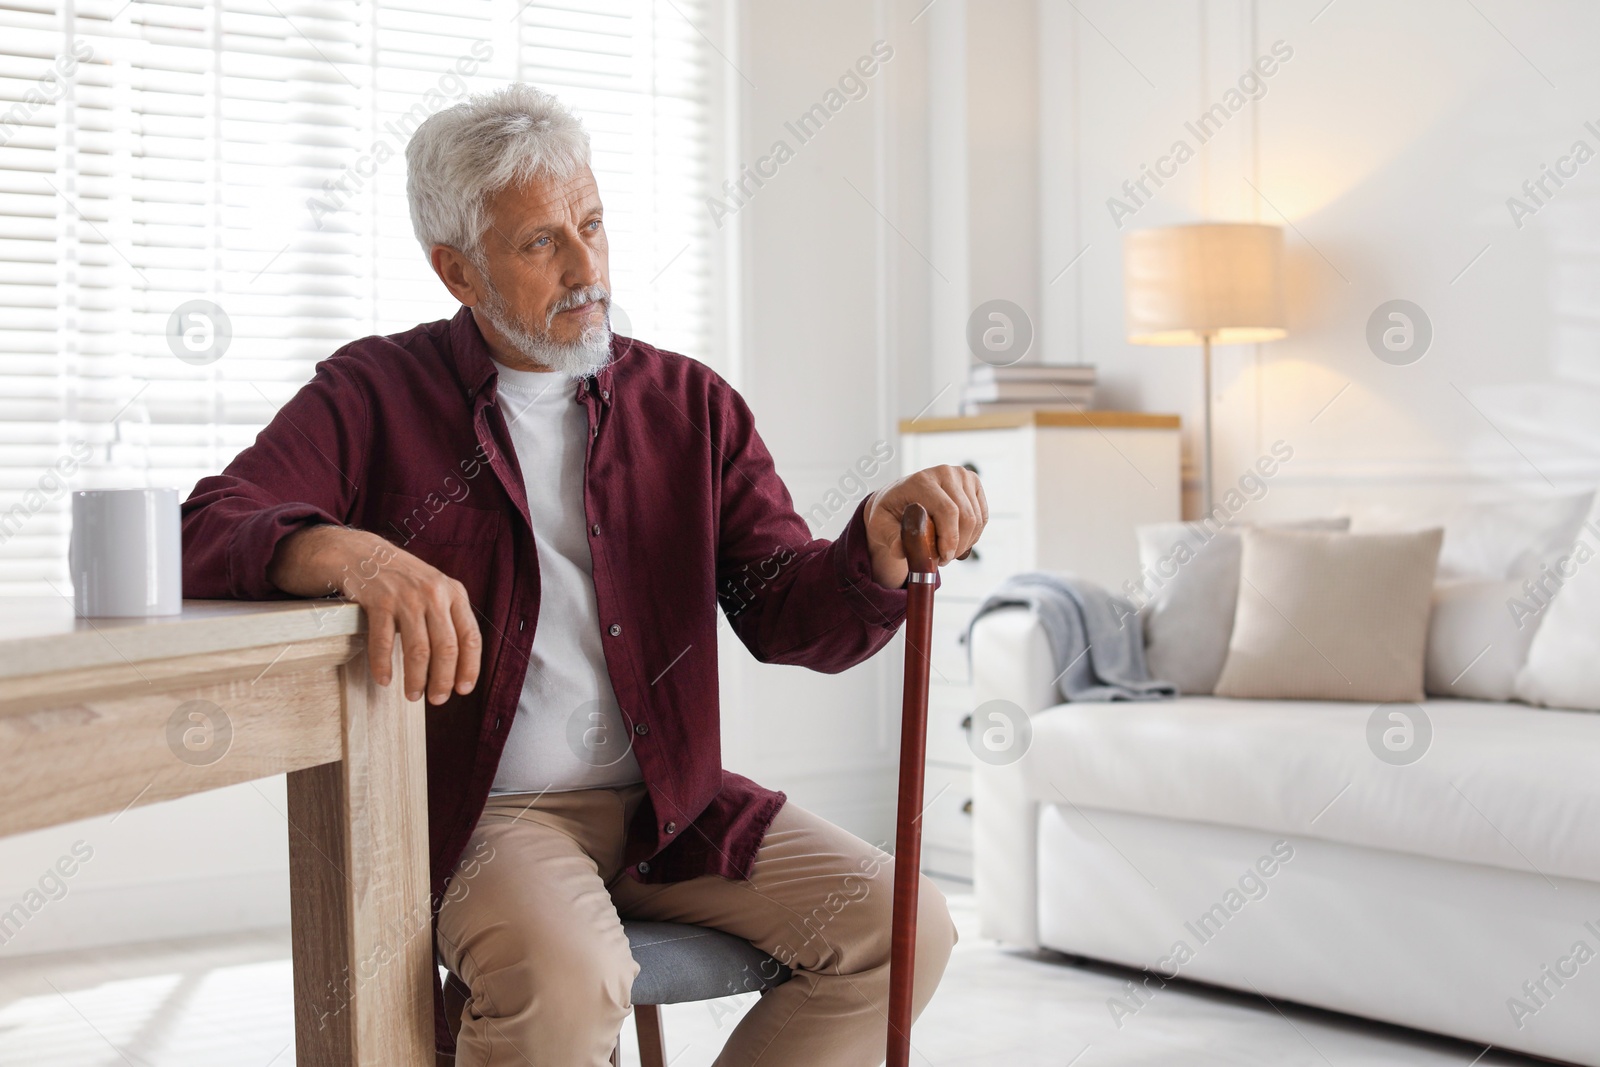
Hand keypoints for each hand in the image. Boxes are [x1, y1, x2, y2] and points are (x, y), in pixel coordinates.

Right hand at [267, 524, 481, 704]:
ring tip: (413, 695)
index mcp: (455, 593)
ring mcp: (406, 597)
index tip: (463, 689)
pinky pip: (383, 642)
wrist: (365, 555)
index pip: (471, 637)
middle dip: (443, 680)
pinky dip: (383, 665)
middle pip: (445, 648)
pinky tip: (385, 680)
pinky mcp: (379, 601)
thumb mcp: (437, 591)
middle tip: (437, 699)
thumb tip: (459, 667)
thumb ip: (450, 619)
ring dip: (416, 678)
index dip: (469, 667)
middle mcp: (434, 595)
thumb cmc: (405, 581)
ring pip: (418, 649)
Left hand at [863, 465, 986, 588]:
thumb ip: (891, 538)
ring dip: (965, 542)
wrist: (899, 498)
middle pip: (966, 517)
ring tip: (946, 551)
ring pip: (977, 519)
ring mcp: (962, 476)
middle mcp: (945, 473)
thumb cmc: (890, 513)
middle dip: (958, 545)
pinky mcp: (974, 484)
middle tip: (944, 559)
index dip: (950, 538)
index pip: (948, 511)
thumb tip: (901, 549)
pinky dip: (972, 535)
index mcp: (922, 480)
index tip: (943, 557)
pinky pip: (982, 517)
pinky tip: (957, 540)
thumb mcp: (881, 527)